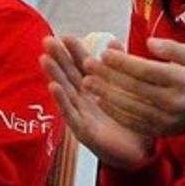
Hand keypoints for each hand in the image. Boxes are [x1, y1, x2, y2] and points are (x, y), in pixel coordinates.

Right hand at [40, 35, 150, 169]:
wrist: (140, 150)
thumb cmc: (130, 118)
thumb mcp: (126, 88)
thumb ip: (119, 65)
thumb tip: (113, 41)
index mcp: (95, 88)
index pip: (82, 65)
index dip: (73, 50)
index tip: (65, 35)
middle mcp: (85, 100)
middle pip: (69, 75)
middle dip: (58, 58)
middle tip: (47, 40)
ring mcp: (82, 115)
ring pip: (65, 92)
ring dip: (54, 75)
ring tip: (44, 59)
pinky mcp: (83, 131)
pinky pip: (70, 114)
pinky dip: (61, 100)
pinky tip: (53, 87)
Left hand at [82, 38, 184, 137]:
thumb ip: (170, 47)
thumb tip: (149, 42)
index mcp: (181, 80)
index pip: (146, 70)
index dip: (123, 62)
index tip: (104, 53)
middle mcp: (173, 101)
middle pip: (134, 88)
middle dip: (108, 75)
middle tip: (88, 64)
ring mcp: (165, 119)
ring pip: (129, 106)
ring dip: (105, 94)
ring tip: (87, 82)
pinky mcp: (158, 130)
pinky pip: (131, 121)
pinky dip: (114, 111)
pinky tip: (100, 100)